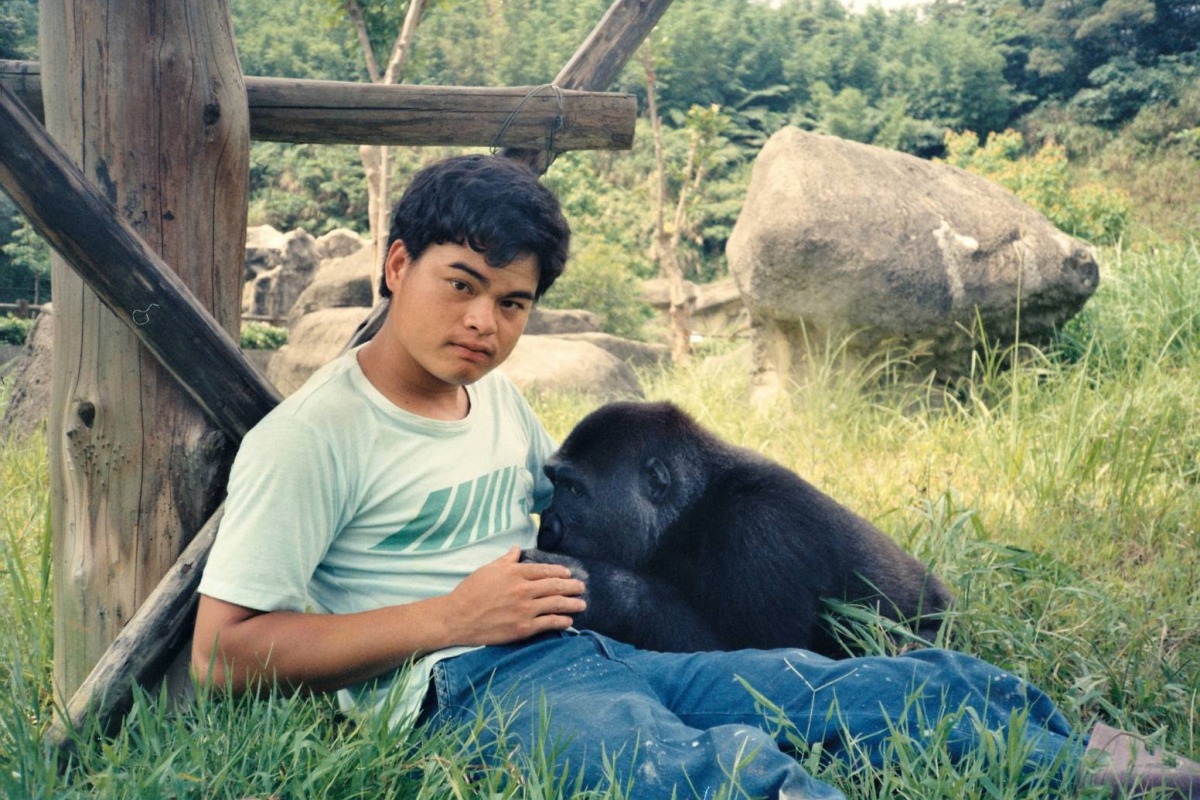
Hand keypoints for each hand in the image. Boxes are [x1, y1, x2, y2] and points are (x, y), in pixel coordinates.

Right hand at [442, 546, 586, 645]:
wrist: (458, 618)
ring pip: (556, 604)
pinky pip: (549, 623)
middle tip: (582, 587)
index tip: (568, 573)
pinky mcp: (523, 628)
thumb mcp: (488, 570)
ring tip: (582, 604)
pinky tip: (568, 620)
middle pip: (555, 586)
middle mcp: (523, 590)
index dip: (560, 572)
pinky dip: (562, 621)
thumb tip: (517, 549)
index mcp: (515, 573)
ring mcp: (525, 609)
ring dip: (572, 603)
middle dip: (572, 586)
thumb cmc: (471, 591)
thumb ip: (506, 560)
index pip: (544, 570)